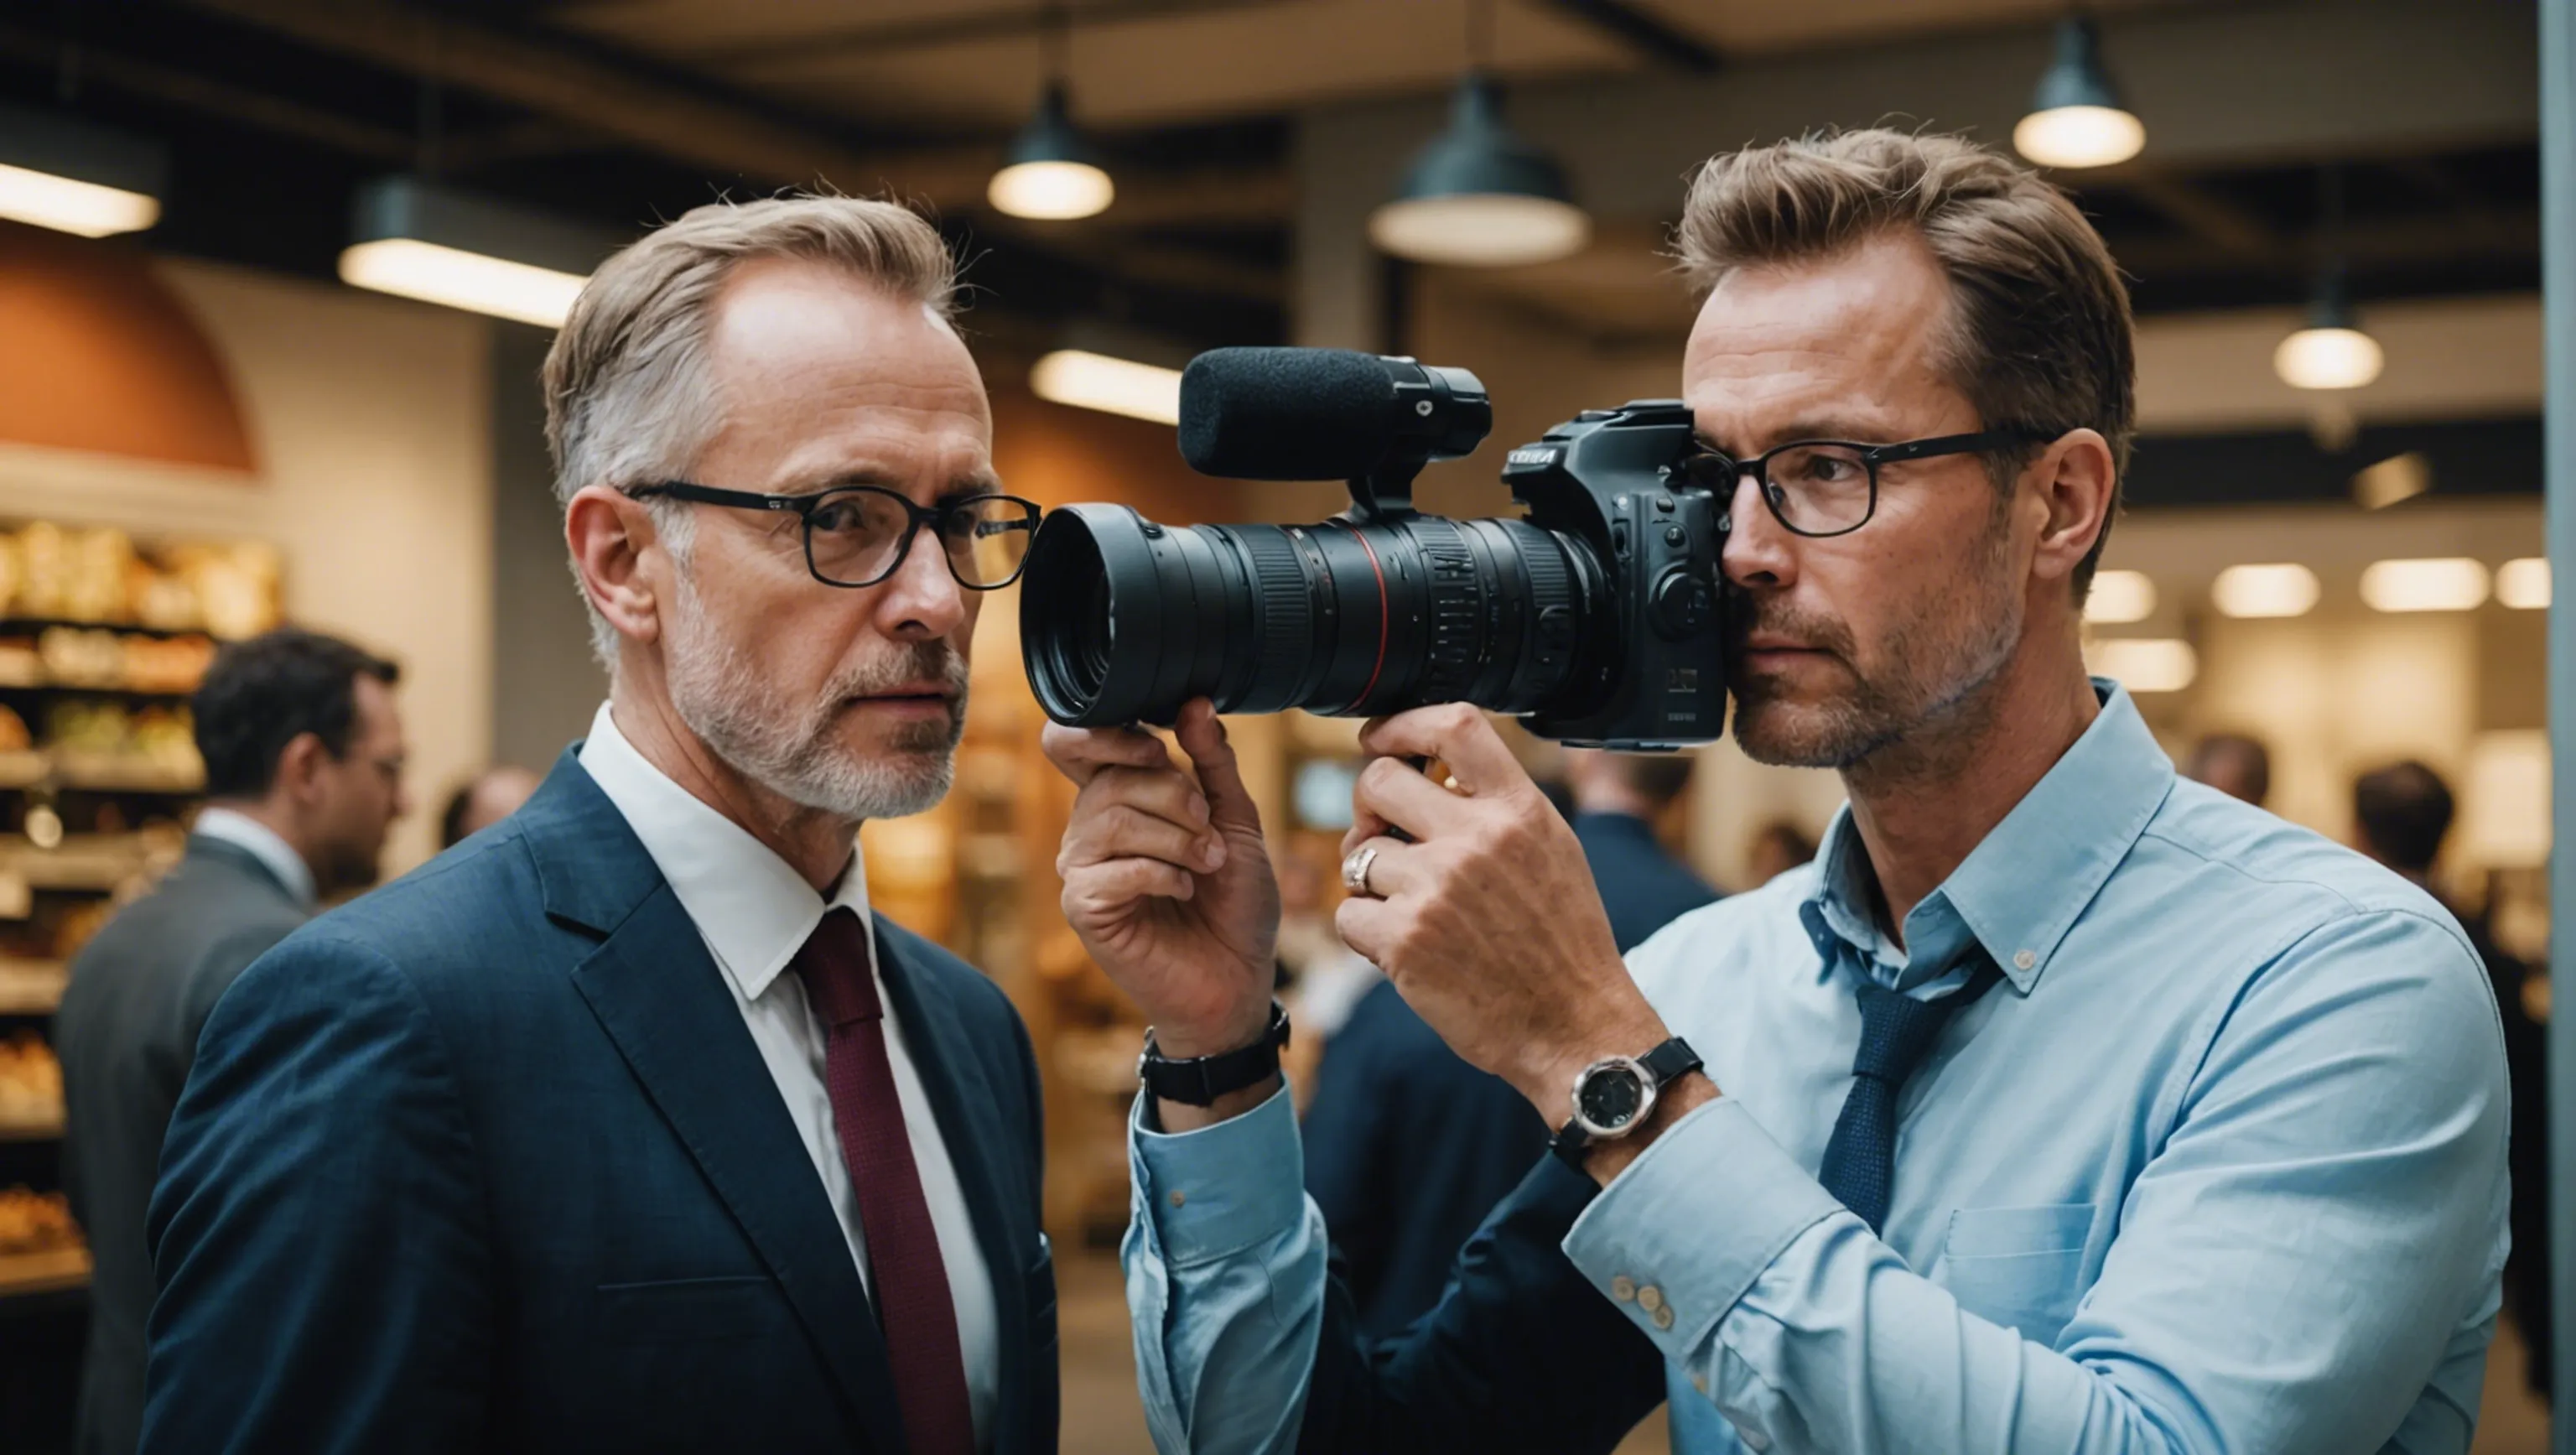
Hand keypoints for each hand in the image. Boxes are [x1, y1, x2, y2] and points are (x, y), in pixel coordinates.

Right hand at [1044, 699, 1278, 1060]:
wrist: (1238, 977)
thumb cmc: (1234, 903)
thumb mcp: (1235, 821)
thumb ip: (1212, 762)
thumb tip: (1193, 703)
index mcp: (1119, 797)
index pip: (1075, 742)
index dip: (1109, 734)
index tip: (1162, 750)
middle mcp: (1089, 827)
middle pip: (1109, 778)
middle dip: (1174, 797)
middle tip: (1210, 834)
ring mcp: (1081, 868)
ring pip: (1110, 819)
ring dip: (1175, 838)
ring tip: (1207, 865)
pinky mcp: (1083, 907)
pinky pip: (1111, 870)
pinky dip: (1161, 875)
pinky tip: (1184, 891)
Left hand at [1335, 705, 1669, 1120]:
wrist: (1577, 1028)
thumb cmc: (1562, 945)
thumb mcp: (1552, 851)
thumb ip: (1497, 807)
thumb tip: (1428, 771)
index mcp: (1520, 810)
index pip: (1454, 724)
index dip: (1400, 723)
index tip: (1379, 738)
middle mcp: (1478, 839)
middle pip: (1378, 780)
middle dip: (1367, 808)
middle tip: (1382, 839)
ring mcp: (1437, 887)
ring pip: (1357, 854)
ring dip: (1371, 882)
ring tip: (1412, 910)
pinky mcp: (1405, 938)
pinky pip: (1349, 913)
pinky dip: (1365, 933)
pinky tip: (1405, 950)